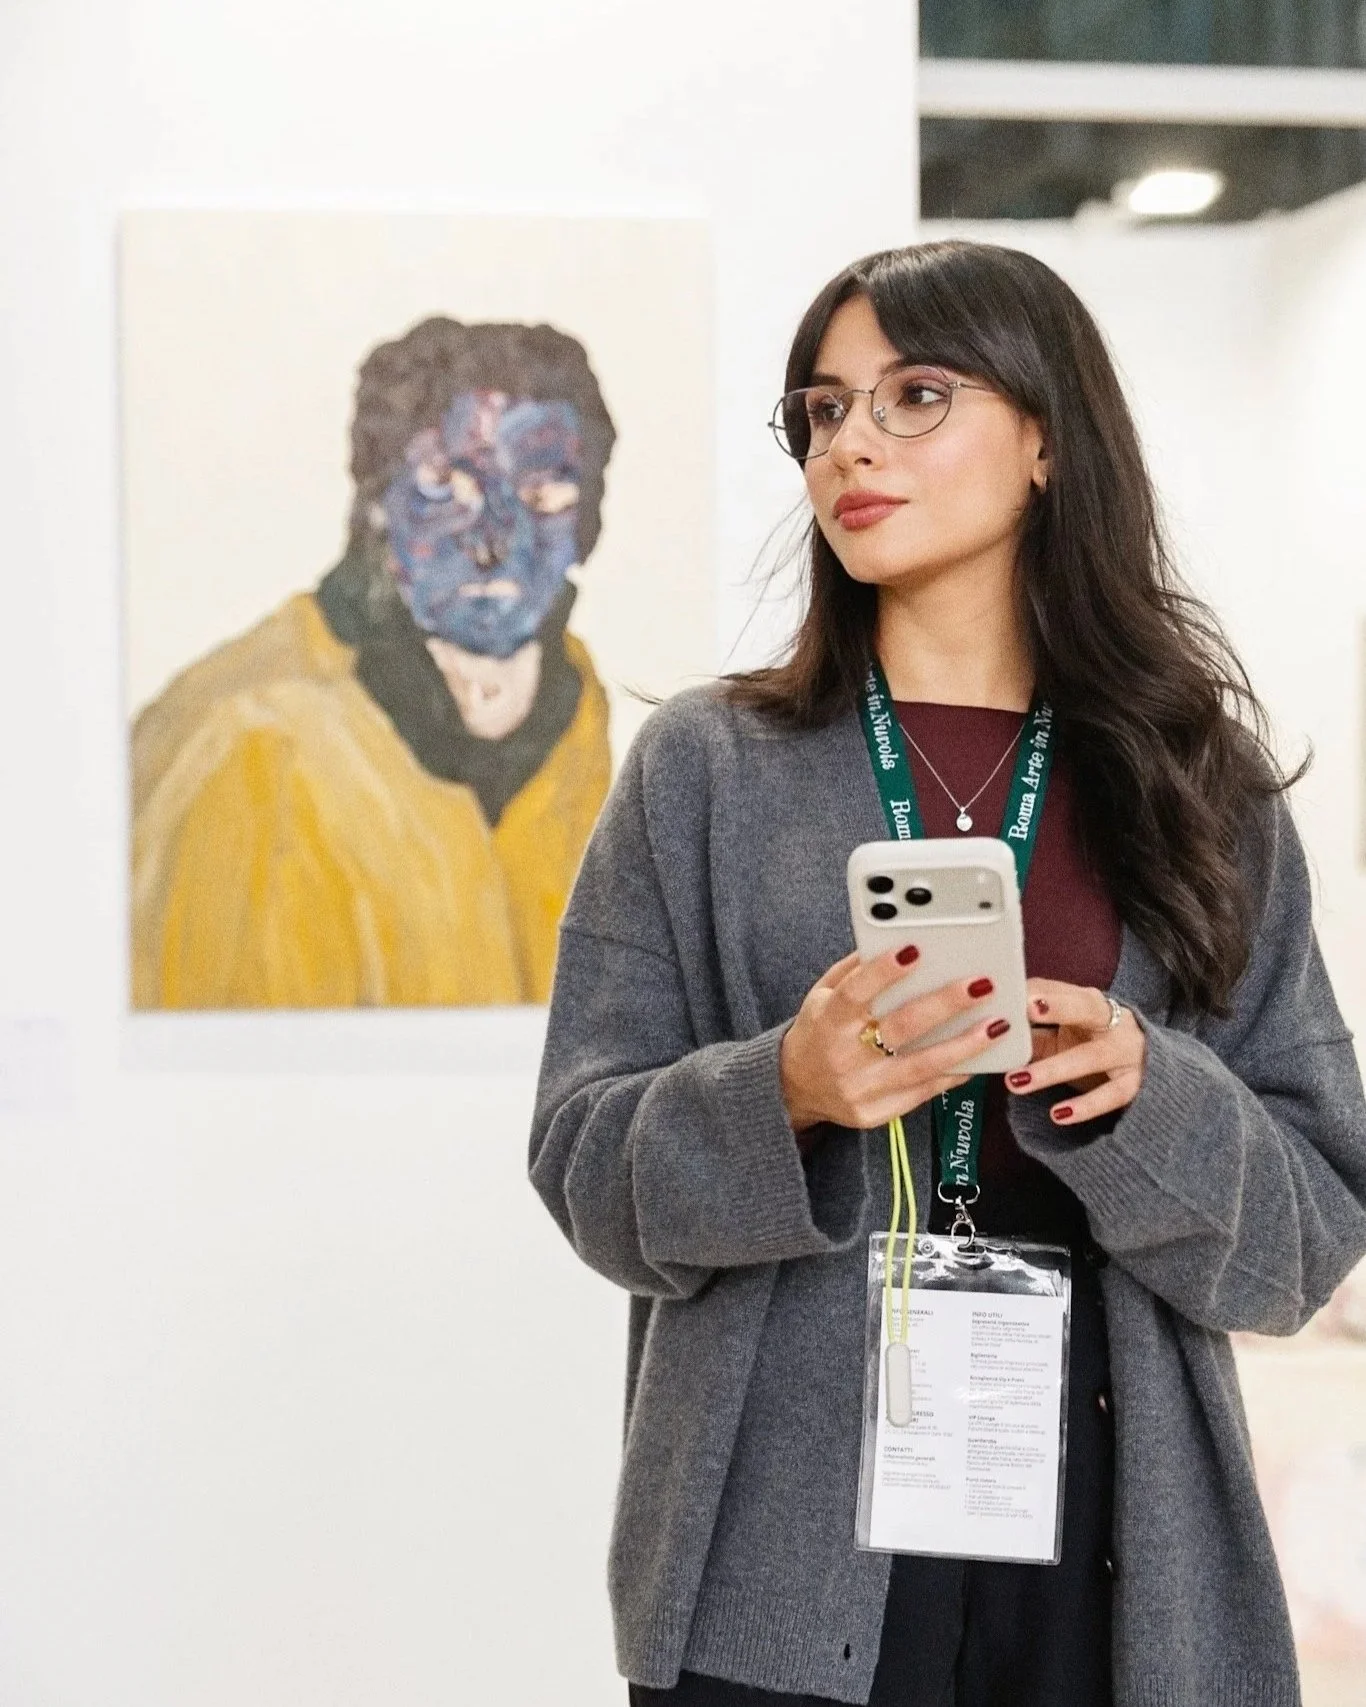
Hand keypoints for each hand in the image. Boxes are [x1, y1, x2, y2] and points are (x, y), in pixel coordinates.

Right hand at [779, 946, 1012, 1133]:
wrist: (797, 1086)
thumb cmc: (820, 1031)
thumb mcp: (822, 994)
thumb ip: (855, 970)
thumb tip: (896, 941)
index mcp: (828, 1020)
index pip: (855, 992)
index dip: (884, 971)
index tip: (915, 950)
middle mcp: (843, 1055)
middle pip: (900, 1028)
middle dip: (945, 1004)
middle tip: (980, 984)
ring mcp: (861, 1088)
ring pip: (921, 1066)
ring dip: (965, 1045)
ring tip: (998, 1024)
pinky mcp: (876, 1113)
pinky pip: (924, 1092)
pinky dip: (955, 1072)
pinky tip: (980, 1057)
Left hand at [1004, 978, 1147, 1125]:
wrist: (1154, 1068)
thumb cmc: (1096, 1044)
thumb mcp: (1068, 1033)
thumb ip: (1034, 1030)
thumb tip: (991, 1029)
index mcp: (1091, 1003)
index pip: (1061, 990)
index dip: (1037, 991)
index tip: (1012, 991)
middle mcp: (1113, 1021)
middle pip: (1085, 1008)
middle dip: (1057, 1007)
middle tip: (1024, 1008)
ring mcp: (1127, 1052)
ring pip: (1090, 1058)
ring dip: (1052, 1070)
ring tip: (1015, 1081)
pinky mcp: (1136, 1083)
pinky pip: (1110, 1096)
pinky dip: (1085, 1107)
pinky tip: (1058, 1115)